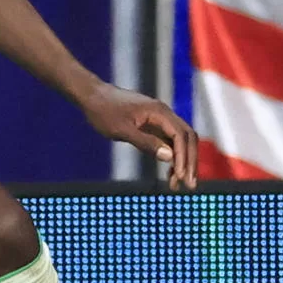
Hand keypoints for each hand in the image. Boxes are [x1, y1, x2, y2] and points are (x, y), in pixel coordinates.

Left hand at [80, 81, 198, 189]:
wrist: (91, 96)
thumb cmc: (103, 111)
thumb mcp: (122, 130)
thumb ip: (145, 143)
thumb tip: (169, 156)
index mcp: (159, 112)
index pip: (181, 136)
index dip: (184, 157)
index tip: (181, 176)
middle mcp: (163, 114)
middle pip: (187, 139)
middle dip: (190, 162)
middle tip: (190, 186)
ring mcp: (159, 120)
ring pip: (180, 142)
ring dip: (183, 162)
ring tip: (177, 185)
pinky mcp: (153, 125)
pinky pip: (169, 142)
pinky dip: (172, 158)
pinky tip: (169, 173)